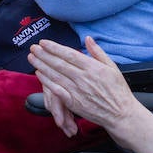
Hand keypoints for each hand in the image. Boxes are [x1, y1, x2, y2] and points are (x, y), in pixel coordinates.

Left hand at [28, 37, 152, 152]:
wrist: (120, 114)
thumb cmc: (118, 91)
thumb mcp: (112, 67)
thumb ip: (98, 52)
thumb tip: (87, 39)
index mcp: (93, 67)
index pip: (70, 54)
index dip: (54, 48)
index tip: (44, 42)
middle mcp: (84, 78)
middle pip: (59, 63)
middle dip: (44, 54)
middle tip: (33, 47)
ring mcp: (78, 91)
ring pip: (56, 75)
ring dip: (42, 66)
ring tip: (32, 58)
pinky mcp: (74, 102)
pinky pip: (57, 90)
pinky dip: (47, 82)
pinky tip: (40, 75)